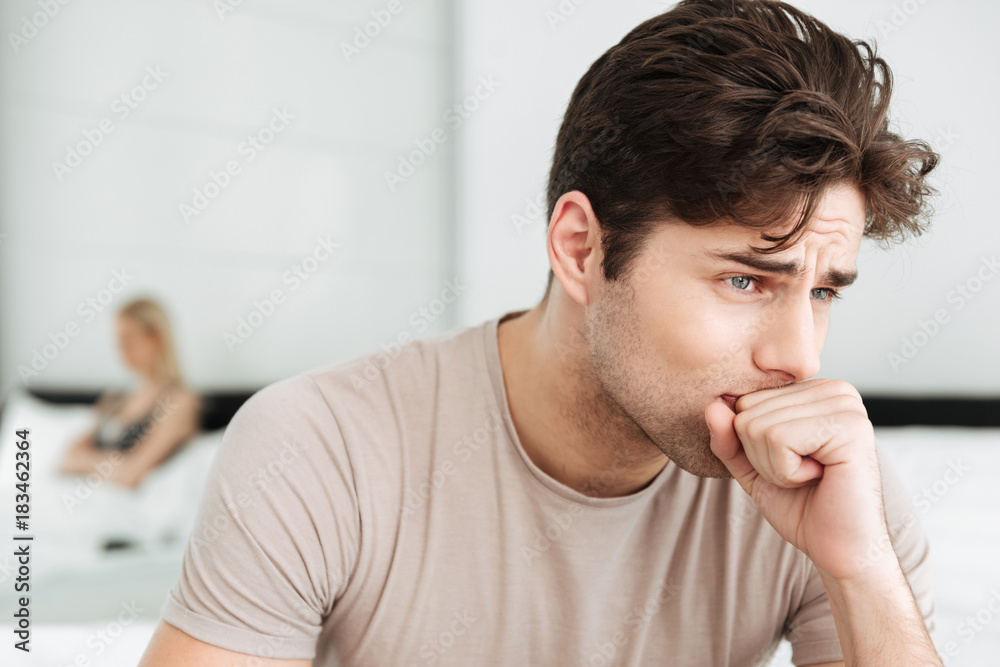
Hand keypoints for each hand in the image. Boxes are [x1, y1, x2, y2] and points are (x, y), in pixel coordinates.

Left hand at [706, 378, 890, 580]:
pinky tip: (819, 477)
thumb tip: (713, 405)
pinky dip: (787, 472)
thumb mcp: (752, 466)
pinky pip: (778, 438)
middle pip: (748, 411)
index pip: (745, 401)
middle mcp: (833, 389)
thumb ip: (728, 436)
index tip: (792, 463)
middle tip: (803, 475)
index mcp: (813, 391)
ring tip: (811, 476)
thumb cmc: (802, 507)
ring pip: (758, 425)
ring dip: (775, 466)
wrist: (841, 550)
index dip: (752, 444)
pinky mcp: (848, 426)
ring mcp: (844, 404)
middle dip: (762, 456)